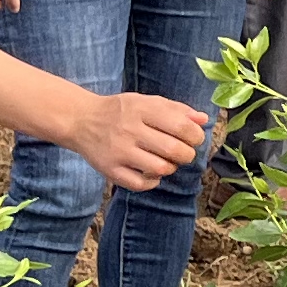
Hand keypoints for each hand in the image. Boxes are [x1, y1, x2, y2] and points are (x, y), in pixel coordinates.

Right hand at [63, 90, 208, 191]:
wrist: (81, 120)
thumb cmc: (121, 111)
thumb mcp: (147, 102)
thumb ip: (177, 109)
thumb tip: (204, 119)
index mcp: (141, 109)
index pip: (181, 126)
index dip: (196, 136)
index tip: (194, 138)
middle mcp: (130, 130)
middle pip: (174, 150)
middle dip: (188, 155)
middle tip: (184, 153)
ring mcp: (119, 151)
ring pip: (160, 169)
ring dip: (171, 168)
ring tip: (166, 162)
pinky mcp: (109, 170)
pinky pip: (141, 184)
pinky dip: (152, 182)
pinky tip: (151, 173)